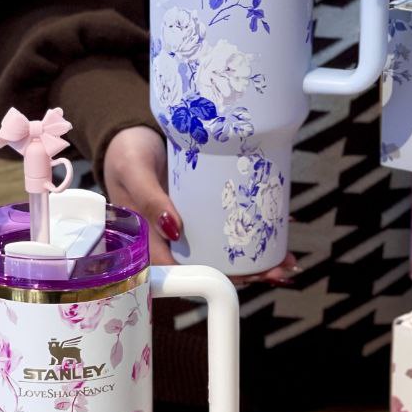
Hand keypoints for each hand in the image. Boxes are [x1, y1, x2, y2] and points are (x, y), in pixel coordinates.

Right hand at [103, 125, 298, 284]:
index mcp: (149, 240)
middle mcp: (171, 239)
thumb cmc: (125, 152)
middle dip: (245, 273)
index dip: (215, 278)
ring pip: (223, 250)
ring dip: (255, 258)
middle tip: (277, 271)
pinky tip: (279, 228)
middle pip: (210, 266)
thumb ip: (149, 198)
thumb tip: (174, 230)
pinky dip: (253, 229)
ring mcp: (189, 226)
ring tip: (285, 261)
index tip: (244, 277)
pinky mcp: (202, 210)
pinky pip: (228, 224)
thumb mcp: (134, 171)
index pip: (183, 270)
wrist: (131, 133)